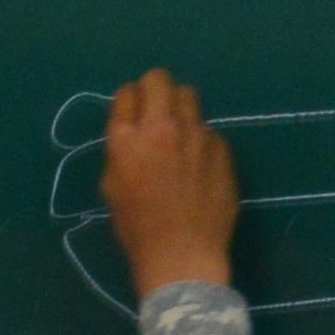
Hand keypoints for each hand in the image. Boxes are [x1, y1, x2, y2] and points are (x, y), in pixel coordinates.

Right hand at [98, 68, 240, 295]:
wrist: (182, 255)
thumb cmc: (139, 229)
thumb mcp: (112, 187)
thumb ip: (121, 150)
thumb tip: (134, 131)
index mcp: (127, 139)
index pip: (127, 92)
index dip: (130, 103)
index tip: (133, 118)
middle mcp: (162, 127)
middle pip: (159, 79)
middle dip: (155, 91)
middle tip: (156, 114)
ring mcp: (196, 135)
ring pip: (189, 97)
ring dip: (180, 110)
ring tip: (179, 138)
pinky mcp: (221, 148)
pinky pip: (208, 130)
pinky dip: (201, 141)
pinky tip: (199, 168)